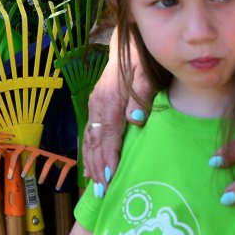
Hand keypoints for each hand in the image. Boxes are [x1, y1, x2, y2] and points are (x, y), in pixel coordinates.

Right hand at [82, 57, 153, 191]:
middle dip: (98, 168)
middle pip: (95, 143)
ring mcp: (94, 107)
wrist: (127, 43)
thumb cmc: (140, 59)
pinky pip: (89, 134)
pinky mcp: (95, 107)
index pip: (108, 136)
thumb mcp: (145, 73)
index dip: (108, 159)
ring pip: (90, 140)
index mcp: (109, 101)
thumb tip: (135, 121)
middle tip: (104, 192)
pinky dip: (89, 153)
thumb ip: (142, 96)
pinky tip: (91, 167)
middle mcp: (97, 106)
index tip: (110, 179)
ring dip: (92, 164)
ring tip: (96, 186)